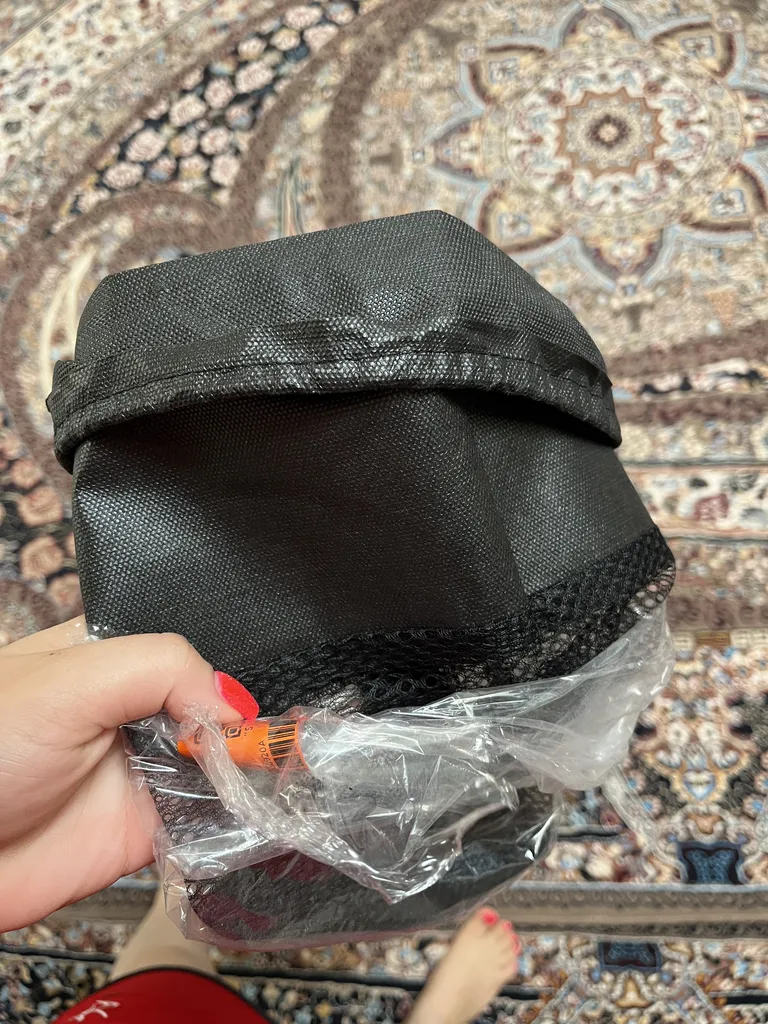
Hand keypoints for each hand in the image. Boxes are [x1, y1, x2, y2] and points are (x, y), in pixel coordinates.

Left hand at [0, 618, 255, 930]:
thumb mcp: (69, 681)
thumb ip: (159, 667)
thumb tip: (234, 701)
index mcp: (114, 658)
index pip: (194, 652)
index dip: (226, 675)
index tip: (246, 705)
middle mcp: (134, 712)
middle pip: (216, 711)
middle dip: (248, 727)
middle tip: (273, 747)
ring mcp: (142, 772)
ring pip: (221, 767)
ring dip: (250, 776)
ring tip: (275, 782)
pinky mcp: (145, 831)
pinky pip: (208, 823)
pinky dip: (235, 823)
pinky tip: (254, 817)